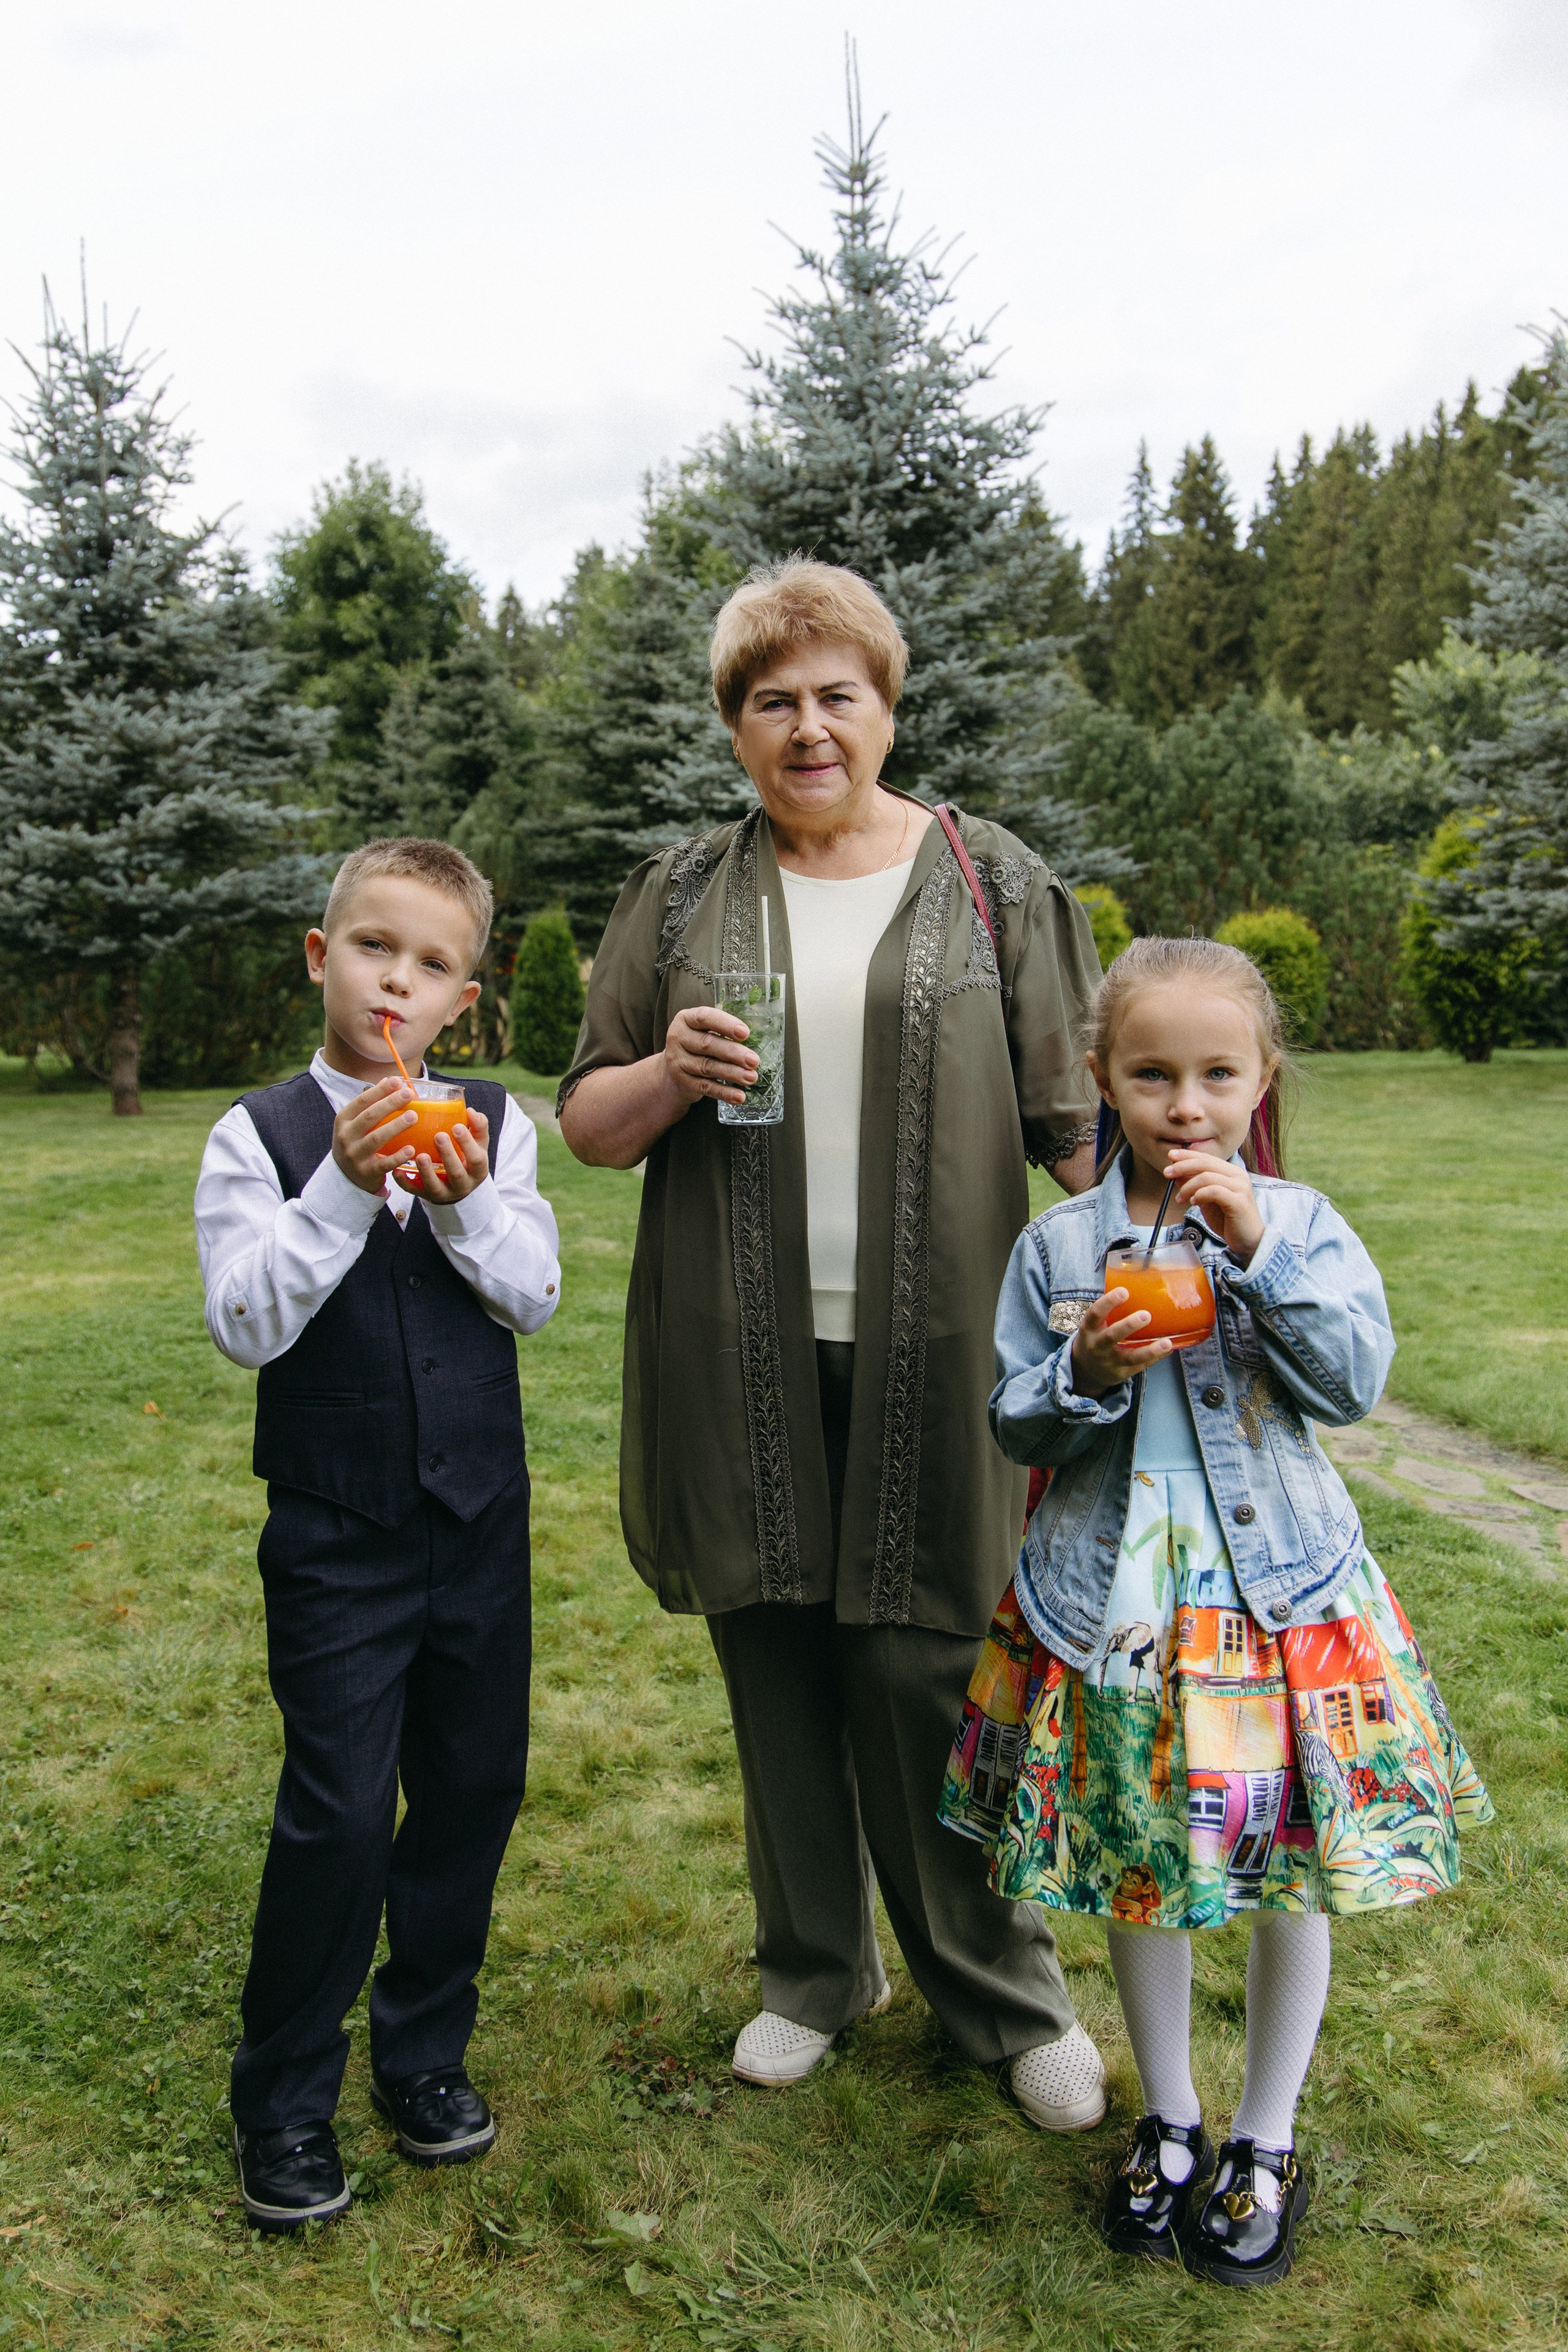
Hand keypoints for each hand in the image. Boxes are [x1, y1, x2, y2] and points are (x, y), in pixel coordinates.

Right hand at [333, 1076, 416, 1194]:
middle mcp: (346, 1136)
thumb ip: (370, 1104)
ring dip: (396, 1126)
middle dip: (390, 1103)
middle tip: (409, 1094)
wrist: (345, 1176)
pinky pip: (384, 1164)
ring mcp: (355, 1155)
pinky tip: (411, 1149)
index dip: (380, 1090)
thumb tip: (389, 1080)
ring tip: (414, 1116)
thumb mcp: (355, 1123)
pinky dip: (398, 1157)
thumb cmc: (356, 1142)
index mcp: (344, 1120)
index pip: (362, 1101)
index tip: (397, 1081)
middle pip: (370, 1116)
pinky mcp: (366, 1172)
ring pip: (376, 1138)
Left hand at [390, 1107, 489, 1203]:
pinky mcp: (426, 1196)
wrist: (455, 1186)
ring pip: (435, 1186)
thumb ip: (478, 1127)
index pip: (477, 1159)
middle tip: (438, 1136)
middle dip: (447, 1155)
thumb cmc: (466, 1158)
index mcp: (477, 1171)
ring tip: (420, 1155)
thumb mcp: (477, 1145)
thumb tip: (471, 1111)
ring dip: (427, 1171)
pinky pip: (415, 1191)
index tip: (457, 1126)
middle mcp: (462, 1185)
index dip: (468, 1144)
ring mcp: (444, 1193)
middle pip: (456, 1173)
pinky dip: (405, 1182)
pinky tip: (397, 1171)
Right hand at [663, 1006, 759, 1108]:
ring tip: (751, 1077)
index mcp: (686, 1019)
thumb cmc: (697, 1045)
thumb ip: (724, 1029)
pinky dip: (724, 1093)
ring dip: (732, 1073)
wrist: (672, 1071)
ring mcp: (678, 1061)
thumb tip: (760, 1036)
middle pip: (707, 1044)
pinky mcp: (683, 1082)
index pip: (704, 1017)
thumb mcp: (704, 1030)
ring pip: (708, 1067)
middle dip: (733, 1053)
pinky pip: (706, 1088)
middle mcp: (678, 1038)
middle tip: (754, 1060)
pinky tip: (739, 1096)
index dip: (726, 1025)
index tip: (745, 1033)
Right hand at [1070, 1288, 1171, 1398]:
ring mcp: (1109, 1362)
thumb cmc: (1095, 1338)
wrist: (1085, 1371)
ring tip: (1166, 1342)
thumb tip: (1139, 1286)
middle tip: (1146, 1315)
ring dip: (1149, 1350)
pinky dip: (1155, 1357)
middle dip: (1128, 1326)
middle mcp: (1097, 1346)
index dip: (1108, 1302)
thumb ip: (1110, 1310)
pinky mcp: (1122, 1373)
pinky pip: (1140, 1366)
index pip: (1095, 1313)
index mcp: (1089, 1329)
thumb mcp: (1094, 1325)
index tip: (1124, 1291)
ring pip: (1130, 1357)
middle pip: (1111, 1336)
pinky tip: (1168, 1348)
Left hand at [1164, 1146, 1264, 1258]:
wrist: (1248, 1240)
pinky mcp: (1239, 1201)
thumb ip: (1195, 1186)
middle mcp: (1238, 1175)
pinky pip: (1214, 1191)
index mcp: (1231, 1172)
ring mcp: (1240, 1187)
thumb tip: (1177, 1174)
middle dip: (1183, 1166)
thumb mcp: (1207, 1200)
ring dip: (1188, 1186)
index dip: (1187, 1155)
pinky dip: (1199, 1194)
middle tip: (1167, 1173)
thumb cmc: (1228, 1220)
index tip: (1170, 1155)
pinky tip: (1193, 1202)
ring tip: (1180, 1199)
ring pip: (1207, 1176)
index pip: (1207, 1157)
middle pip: (1205, 1163)